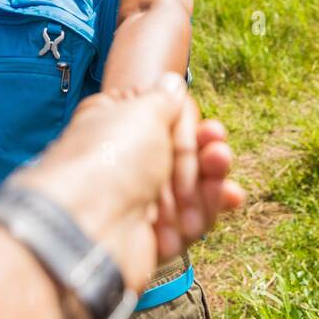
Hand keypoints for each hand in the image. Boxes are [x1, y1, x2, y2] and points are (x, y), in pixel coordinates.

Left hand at [12, 72, 243, 290]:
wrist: (88, 224)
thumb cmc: (111, 157)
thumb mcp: (141, 110)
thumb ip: (163, 99)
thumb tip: (171, 82)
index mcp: (115, 126)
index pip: (165, 122)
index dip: (189, 128)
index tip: (205, 130)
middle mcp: (126, 164)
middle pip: (180, 157)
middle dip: (204, 155)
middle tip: (217, 154)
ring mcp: (138, 203)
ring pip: (190, 189)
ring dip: (211, 180)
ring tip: (224, 180)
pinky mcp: (153, 237)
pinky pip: (192, 221)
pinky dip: (212, 208)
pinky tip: (230, 196)